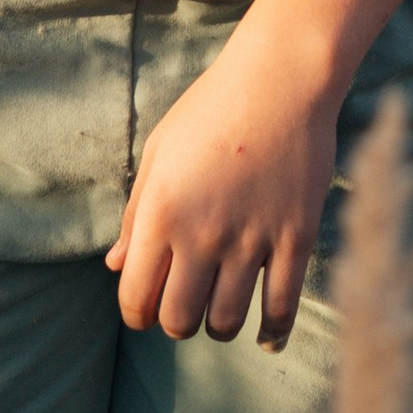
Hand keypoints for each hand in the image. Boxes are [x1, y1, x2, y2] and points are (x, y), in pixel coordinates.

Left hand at [106, 19, 340, 343]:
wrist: (282, 76)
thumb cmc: (212, 107)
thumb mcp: (160, 151)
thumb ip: (135, 214)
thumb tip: (116, 267)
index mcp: (161, 212)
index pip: (136, 298)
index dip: (136, 314)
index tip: (146, 309)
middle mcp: (203, 233)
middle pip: (179, 321)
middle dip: (176, 323)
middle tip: (185, 305)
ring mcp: (252, 238)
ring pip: (226, 322)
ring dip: (218, 325)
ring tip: (221, 308)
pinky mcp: (296, 237)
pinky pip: (281, 307)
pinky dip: (272, 332)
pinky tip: (266, 336)